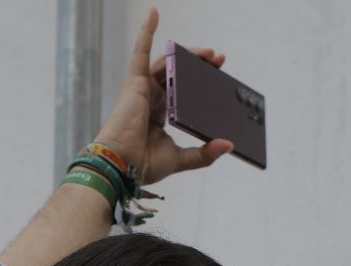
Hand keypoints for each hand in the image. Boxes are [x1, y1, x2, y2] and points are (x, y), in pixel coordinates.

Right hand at [92, 7, 233, 187]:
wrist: (122, 166)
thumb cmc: (143, 164)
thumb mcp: (180, 158)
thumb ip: (204, 153)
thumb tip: (228, 145)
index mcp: (159, 115)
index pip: (182, 91)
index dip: (199, 81)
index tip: (219, 73)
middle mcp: (151, 99)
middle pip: (178, 74)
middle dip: (200, 64)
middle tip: (220, 60)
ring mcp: (142, 89)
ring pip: (168, 62)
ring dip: (188, 53)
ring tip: (211, 53)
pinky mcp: (135, 82)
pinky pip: (140, 51)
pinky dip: (146, 31)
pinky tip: (154, 12)